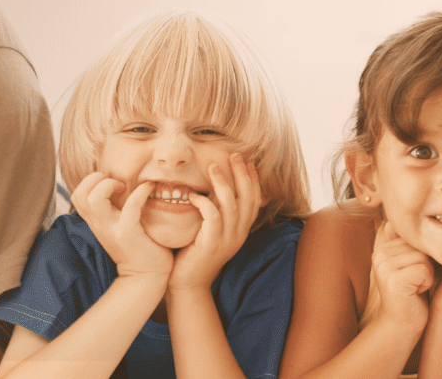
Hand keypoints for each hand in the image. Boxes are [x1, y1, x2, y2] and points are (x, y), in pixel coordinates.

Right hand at [73, 173, 173, 278]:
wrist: (146, 275)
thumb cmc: (138, 246)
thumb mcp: (119, 225)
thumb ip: (114, 209)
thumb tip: (121, 183)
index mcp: (96, 221)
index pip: (78, 195)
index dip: (91, 182)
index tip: (112, 184)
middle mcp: (99, 225)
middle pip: (80, 194)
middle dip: (97, 180)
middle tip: (118, 184)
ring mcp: (111, 230)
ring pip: (94, 199)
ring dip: (109, 185)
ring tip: (125, 187)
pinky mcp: (128, 234)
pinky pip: (131, 206)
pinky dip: (140, 192)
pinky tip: (149, 188)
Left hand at [169, 153, 261, 290]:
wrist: (188, 285)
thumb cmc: (194, 255)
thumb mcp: (210, 231)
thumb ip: (216, 213)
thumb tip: (213, 190)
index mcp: (241, 231)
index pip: (254, 200)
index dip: (252, 180)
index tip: (247, 161)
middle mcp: (238, 234)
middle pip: (247, 198)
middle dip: (242, 174)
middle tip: (235, 155)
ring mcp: (227, 239)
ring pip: (231, 204)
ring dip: (223, 182)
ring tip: (213, 166)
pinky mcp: (212, 243)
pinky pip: (212, 216)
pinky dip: (204, 202)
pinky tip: (194, 196)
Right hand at [370, 221, 434, 330]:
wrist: (402, 323)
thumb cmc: (411, 293)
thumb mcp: (410, 264)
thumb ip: (408, 244)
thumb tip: (405, 222)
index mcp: (382, 249)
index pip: (415, 238)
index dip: (422, 256)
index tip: (413, 273)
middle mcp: (380, 255)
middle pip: (420, 247)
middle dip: (425, 265)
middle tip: (414, 282)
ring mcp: (384, 267)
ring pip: (423, 258)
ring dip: (427, 274)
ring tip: (415, 287)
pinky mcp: (394, 280)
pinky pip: (424, 270)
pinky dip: (426, 282)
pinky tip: (415, 292)